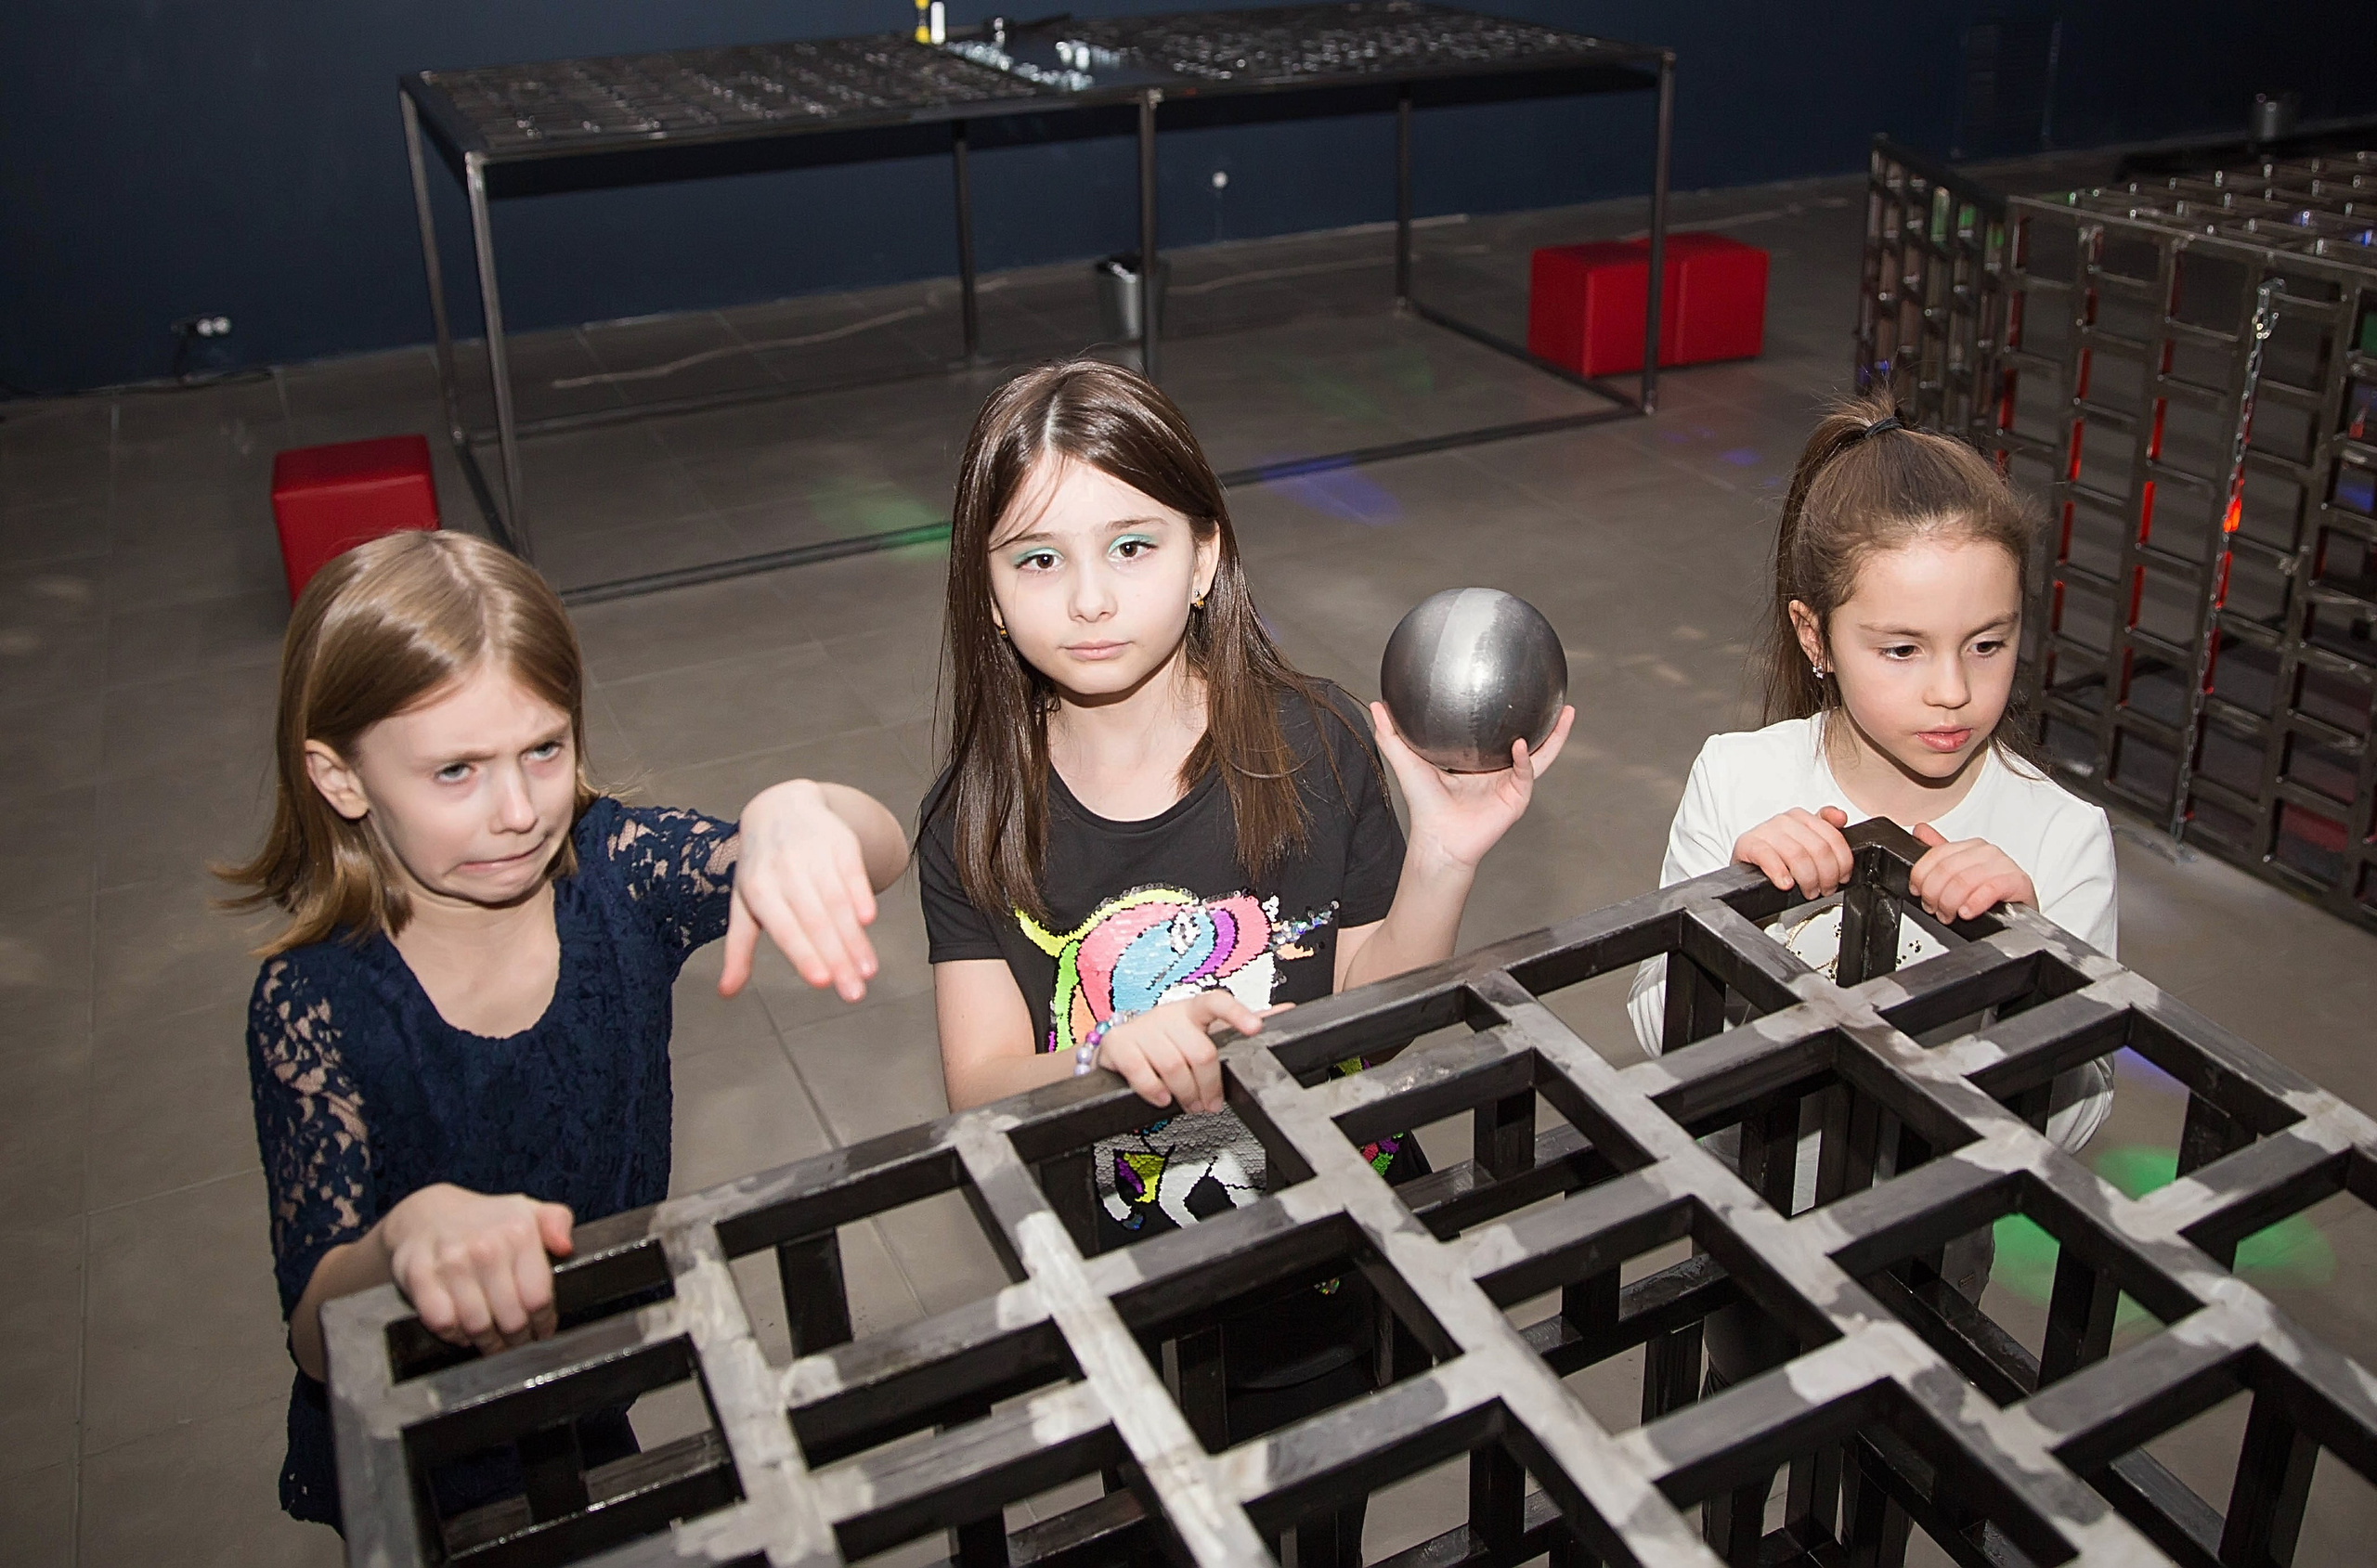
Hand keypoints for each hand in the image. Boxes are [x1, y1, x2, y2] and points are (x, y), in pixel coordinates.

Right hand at [380, 1184, 573, 1356]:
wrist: (427, 1212)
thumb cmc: (485, 1220)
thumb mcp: (528, 1211)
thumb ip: (557, 1222)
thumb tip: (566, 1247)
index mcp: (518, 1232)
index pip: (538, 1297)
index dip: (543, 1322)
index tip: (541, 1331)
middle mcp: (486, 1247)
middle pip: (511, 1318)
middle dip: (517, 1339)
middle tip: (517, 1343)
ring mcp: (451, 1262)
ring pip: (478, 1326)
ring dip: (488, 1343)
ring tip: (493, 1343)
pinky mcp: (419, 1276)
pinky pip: (442, 1323)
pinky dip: (454, 1335)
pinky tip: (462, 1331)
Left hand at [723, 779, 880, 1001]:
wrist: (782, 805)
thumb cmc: (762, 866)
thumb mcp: (744, 902)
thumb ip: (738, 948)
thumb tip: (726, 992)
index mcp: (758, 889)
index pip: (785, 928)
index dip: (804, 955)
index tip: (823, 983)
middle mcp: (785, 870)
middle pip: (816, 921)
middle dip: (838, 959)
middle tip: (854, 993)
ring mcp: (814, 854)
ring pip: (837, 902)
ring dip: (855, 939)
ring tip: (868, 970)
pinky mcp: (840, 842)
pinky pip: (852, 873)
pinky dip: (861, 896)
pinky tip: (869, 921)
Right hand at [1091, 993, 1281, 1115]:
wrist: (1119, 1048)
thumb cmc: (1169, 1041)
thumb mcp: (1203, 1032)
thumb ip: (1240, 1024)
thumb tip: (1286, 1012)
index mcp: (1193, 1010)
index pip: (1216, 1002)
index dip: (1237, 1013)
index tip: (1254, 1028)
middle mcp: (1168, 1015)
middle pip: (1200, 1050)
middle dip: (1209, 1084)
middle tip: (1209, 1103)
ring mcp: (1141, 1028)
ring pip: (1173, 1065)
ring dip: (1185, 1093)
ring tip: (1189, 1104)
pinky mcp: (1118, 1045)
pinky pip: (1140, 1071)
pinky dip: (1154, 1090)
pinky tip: (1162, 1097)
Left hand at [1369, 702, 1574, 870]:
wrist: (1436, 837)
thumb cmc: (1424, 806)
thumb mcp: (1406, 762)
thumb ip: (1391, 735)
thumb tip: (1376, 705)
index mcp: (1479, 761)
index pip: (1499, 731)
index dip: (1508, 712)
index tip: (1514, 687)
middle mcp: (1498, 770)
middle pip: (1529, 739)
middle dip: (1545, 720)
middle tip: (1555, 697)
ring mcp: (1510, 784)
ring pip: (1540, 755)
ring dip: (1556, 736)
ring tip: (1566, 713)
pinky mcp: (1516, 798)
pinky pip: (1525, 774)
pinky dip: (1524, 759)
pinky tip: (1521, 743)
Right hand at [1731, 806, 1854, 894]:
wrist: (1748, 864)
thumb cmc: (1779, 854)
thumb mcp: (1806, 840)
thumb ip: (1827, 827)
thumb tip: (1841, 817)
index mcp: (1802, 817)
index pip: (1833, 837)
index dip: (1842, 862)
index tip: (1842, 877)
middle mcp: (1785, 820)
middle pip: (1819, 848)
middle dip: (1827, 875)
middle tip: (1825, 889)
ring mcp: (1765, 831)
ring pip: (1798, 855)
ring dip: (1808, 879)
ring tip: (1809, 891)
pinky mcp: (1747, 844)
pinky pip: (1767, 857)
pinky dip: (1779, 873)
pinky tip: (1786, 884)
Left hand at [1907, 825, 2035, 921]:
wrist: (2022, 909)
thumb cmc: (1992, 892)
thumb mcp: (1963, 872)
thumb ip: (1940, 852)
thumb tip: (1920, 830)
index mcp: (1971, 846)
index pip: (1935, 854)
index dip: (1920, 876)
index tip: (1918, 892)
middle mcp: (1986, 852)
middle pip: (1946, 869)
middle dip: (1934, 894)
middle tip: (1934, 909)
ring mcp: (2003, 865)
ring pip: (1963, 881)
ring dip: (1950, 903)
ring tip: (1949, 915)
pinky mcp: (2017, 881)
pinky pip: (1989, 889)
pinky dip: (1973, 904)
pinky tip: (1967, 912)